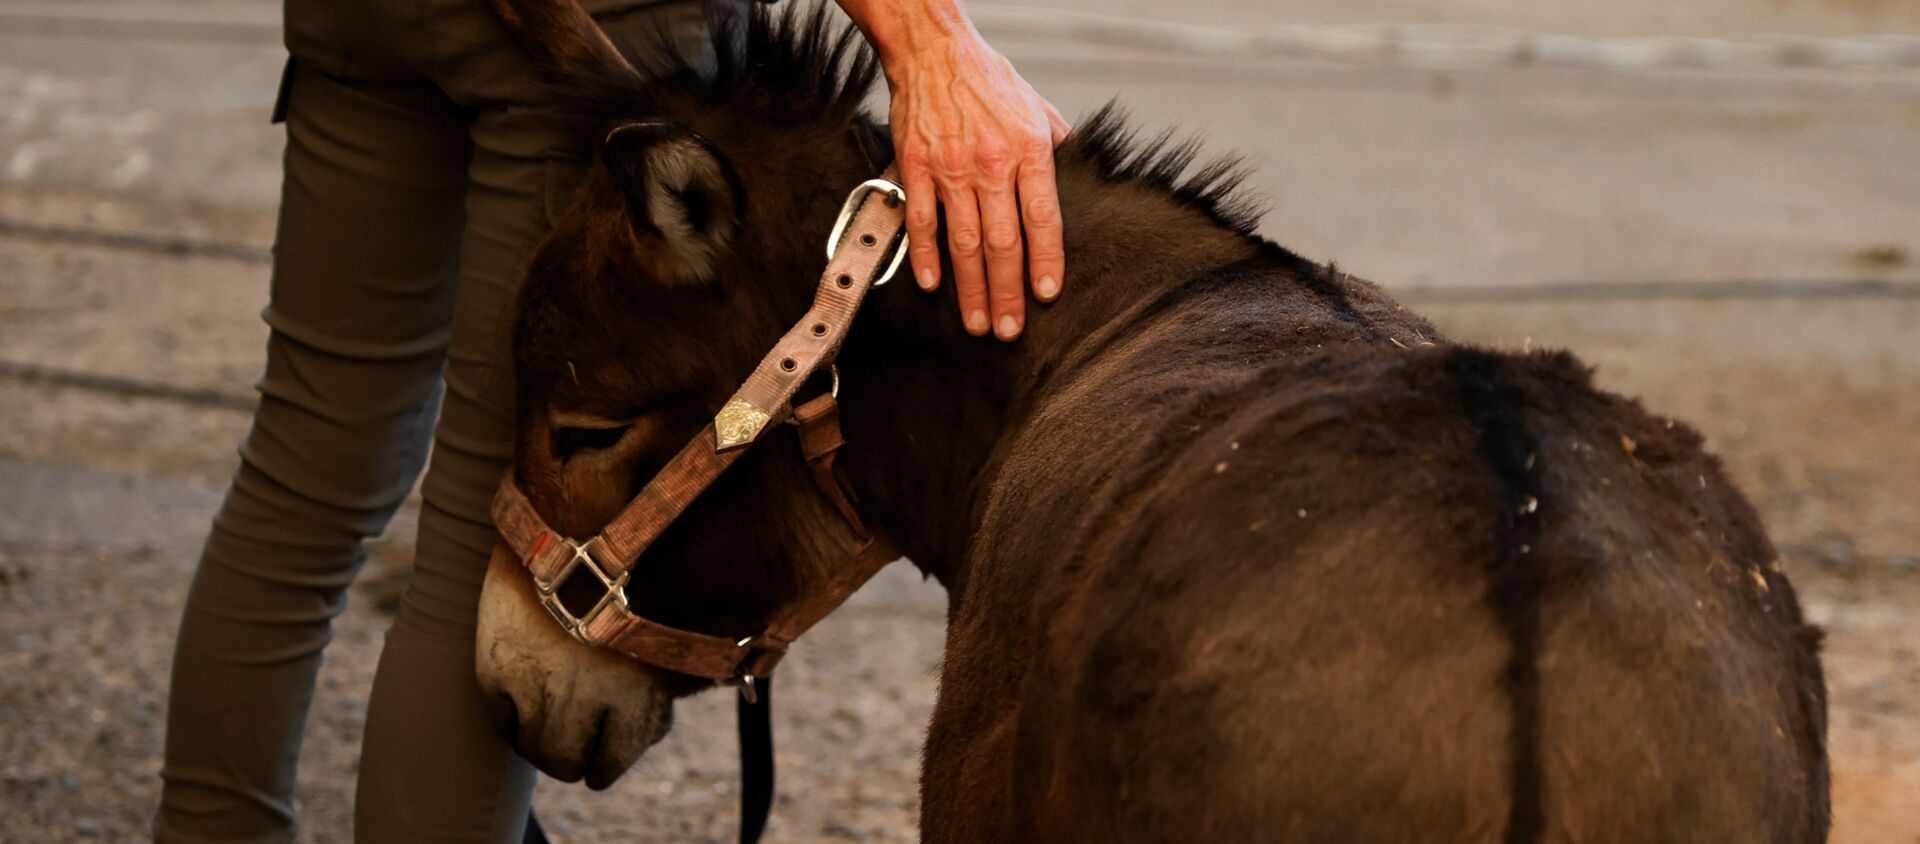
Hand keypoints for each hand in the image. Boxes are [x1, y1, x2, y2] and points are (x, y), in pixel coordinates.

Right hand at [883, 32, 1070, 339]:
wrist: (933, 50)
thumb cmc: (988, 80)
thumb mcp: (1037, 107)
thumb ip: (1058, 147)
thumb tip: (1080, 178)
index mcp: (1029, 149)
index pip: (1042, 217)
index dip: (1045, 260)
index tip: (1046, 295)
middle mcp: (991, 162)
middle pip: (1002, 241)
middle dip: (1008, 291)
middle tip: (1010, 330)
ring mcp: (950, 167)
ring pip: (963, 241)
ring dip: (971, 288)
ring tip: (978, 322)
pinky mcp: (916, 167)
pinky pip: (922, 221)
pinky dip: (926, 256)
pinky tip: (933, 285)